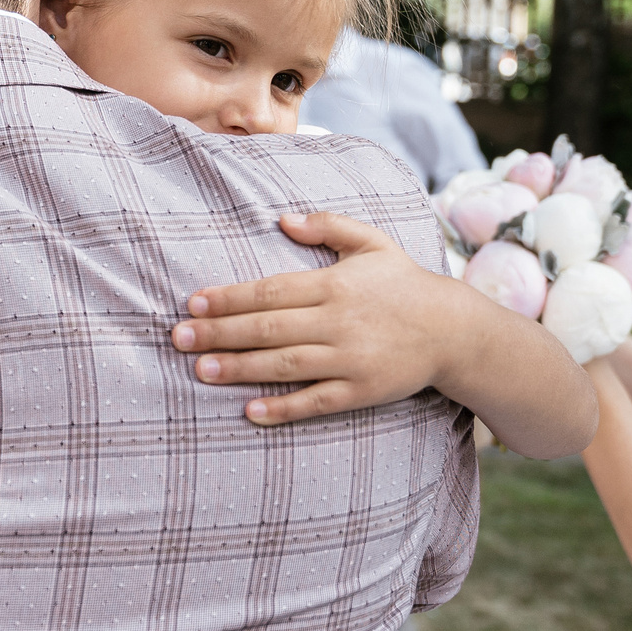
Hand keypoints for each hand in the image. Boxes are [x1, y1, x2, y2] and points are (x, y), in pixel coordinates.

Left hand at [172, 211, 470, 424]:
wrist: (453, 330)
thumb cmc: (403, 284)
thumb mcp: (372, 243)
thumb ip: (328, 226)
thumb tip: (283, 219)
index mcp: (334, 284)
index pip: (270, 291)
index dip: (229, 297)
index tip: (193, 302)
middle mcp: (338, 321)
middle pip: (268, 328)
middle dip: (220, 332)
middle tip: (179, 338)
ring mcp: (350, 359)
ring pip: (285, 365)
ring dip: (240, 368)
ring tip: (200, 370)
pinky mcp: (361, 390)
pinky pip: (316, 401)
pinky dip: (283, 408)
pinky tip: (250, 411)